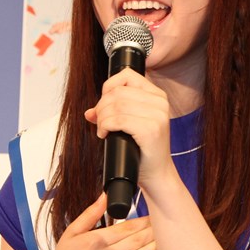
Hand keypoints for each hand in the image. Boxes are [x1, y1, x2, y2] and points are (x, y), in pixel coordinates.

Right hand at [43, 193, 161, 249]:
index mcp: (95, 241)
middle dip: (154, 231)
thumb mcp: (71, 233)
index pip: (126, 228)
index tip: (154, 215)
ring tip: (170, 240)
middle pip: (136, 241)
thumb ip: (90, 214)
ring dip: (156, 248)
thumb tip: (105, 195)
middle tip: (167, 224)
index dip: (143, 221)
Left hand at [84, 67, 172, 187]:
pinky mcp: (150, 130)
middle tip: (99, 122)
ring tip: (103, 130)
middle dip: (101, 107)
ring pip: (116, 105)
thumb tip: (89, 112)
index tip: (103, 105)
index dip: (108, 88)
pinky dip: (105, 126)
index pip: (126, 76)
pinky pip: (118, 119)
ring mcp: (157, 116)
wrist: (157, 173)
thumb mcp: (131, 124)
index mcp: (158, 96)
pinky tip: (105, 135)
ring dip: (102, 118)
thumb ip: (114, 112)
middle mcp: (160, 102)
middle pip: (117, 92)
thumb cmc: (143, 150)